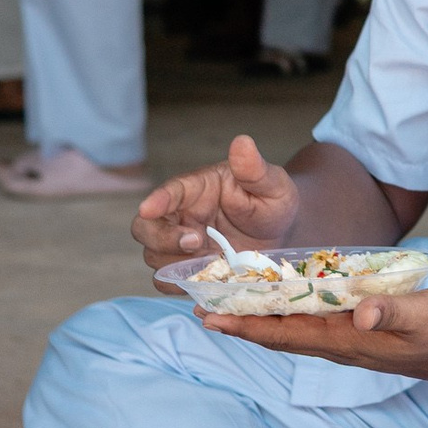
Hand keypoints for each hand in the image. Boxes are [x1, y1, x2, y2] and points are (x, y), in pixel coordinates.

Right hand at [133, 134, 302, 279]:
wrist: (282, 234)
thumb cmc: (273, 202)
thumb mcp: (272, 185)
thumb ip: (255, 169)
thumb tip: (243, 142)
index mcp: (196, 189)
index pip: (169, 191)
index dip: (157, 199)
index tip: (150, 208)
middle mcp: (181, 216)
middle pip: (145, 228)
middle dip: (162, 238)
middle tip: (196, 242)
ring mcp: (181, 245)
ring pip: (154, 257)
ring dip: (175, 264)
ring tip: (212, 262)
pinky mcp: (188, 268)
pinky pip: (169, 281)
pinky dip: (181, 285)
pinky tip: (207, 282)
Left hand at [199, 286, 427, 381]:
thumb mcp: (425, 315)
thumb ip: (393, 311)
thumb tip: (362, 313)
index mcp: (349, 340)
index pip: (286, 333)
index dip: (247, 326)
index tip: (212, 318)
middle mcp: (342, 345)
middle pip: (279, 336)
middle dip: (241, 324)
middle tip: (204, 312)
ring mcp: (350, 342)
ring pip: (293, 333)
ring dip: (259, 322)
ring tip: (230, 310)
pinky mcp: (360, 335)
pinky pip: (312, 328)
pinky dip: (287, 318)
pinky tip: (282, 308)